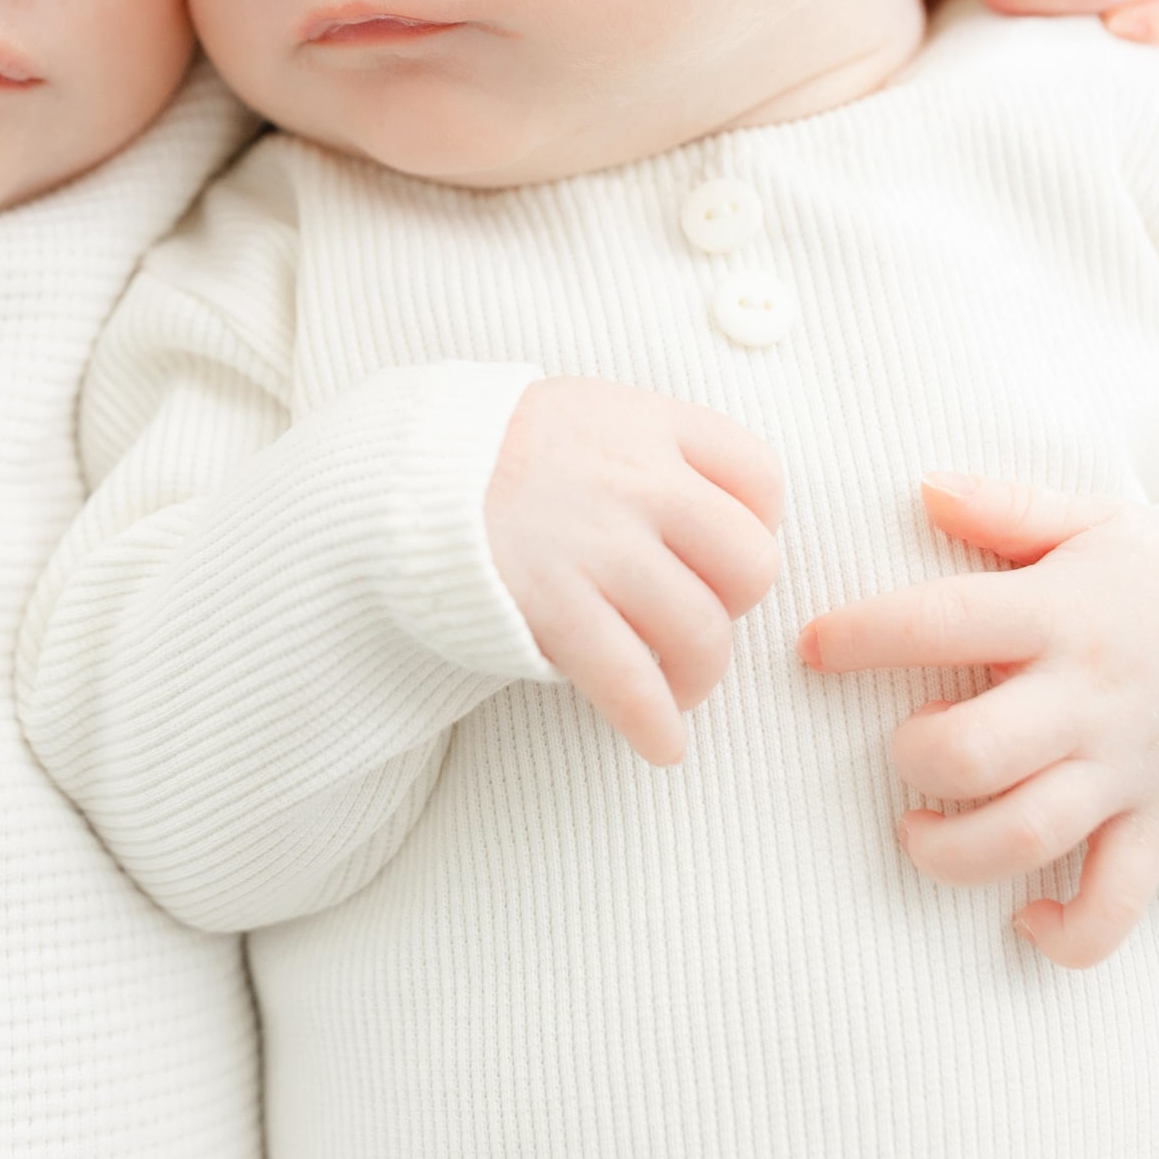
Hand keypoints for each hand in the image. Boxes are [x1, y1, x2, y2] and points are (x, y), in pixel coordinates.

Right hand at [483, 378, 783, 764]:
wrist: (399, 474)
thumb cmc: (495, 451)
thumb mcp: (585, 413)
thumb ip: (653, 447)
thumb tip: (720, 511)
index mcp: (648, 426)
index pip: (759, 476)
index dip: (759, 524)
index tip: (727, 553)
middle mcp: (635, 482)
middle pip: (750, 562)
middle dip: (736, 604)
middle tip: (697, 615)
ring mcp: (597, 546)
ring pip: (702, 631)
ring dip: (701, 675)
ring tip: (680, 688)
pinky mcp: (554, 607)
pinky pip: (632, 681)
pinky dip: (657, 725)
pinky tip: (663, 745)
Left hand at [797, 475, 1158, 966]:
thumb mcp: (1097, 522)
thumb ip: (1007, 509)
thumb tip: (922, 486)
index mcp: (1060, 613)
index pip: (941, 621)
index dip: (861, 636)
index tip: (812, 646)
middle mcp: (1087, 699)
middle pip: (976, 752)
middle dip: (913, 760)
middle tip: (904, 747)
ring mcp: (1125, 771)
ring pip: (1029, 836)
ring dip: (953, 852)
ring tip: (921, 831)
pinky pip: (1116, 903)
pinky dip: (1069, 932)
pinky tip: (1024, 918)